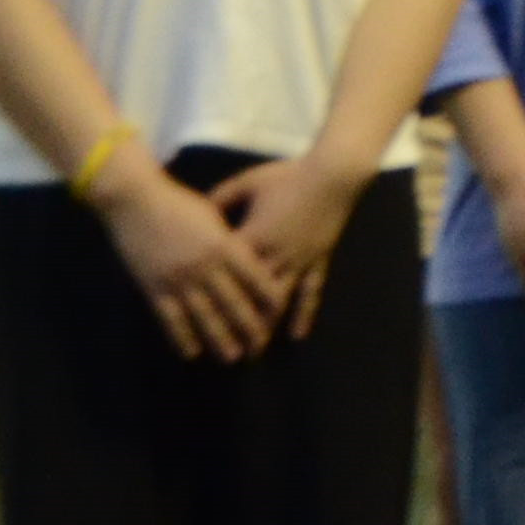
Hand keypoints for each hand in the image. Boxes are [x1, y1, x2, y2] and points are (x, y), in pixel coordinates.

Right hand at [92, 157, 290, 363]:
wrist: (135, 200)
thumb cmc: (178, 204)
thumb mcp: (214, 218)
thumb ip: (229, 241)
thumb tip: (250, 258)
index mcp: (224, 245)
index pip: (254, 278)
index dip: (268, 299)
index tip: (279, 316)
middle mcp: (205, 266)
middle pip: (233, 302)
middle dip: (249, 327)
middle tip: (260, 347)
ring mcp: (178, 279)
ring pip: (204, 316)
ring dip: (219, 338)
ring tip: (232, 357)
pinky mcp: (154, 286)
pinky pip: (170, 318)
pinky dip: (182, 337)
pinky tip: (191, 352)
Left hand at [211, 153, 371, 337]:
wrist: (332, 174)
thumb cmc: (288, 176)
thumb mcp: (248, 183)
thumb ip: (222, 198)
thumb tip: (198, 210)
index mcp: (253, 236)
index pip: (225, 272)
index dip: (209, 293)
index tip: (191, 315)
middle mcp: (275, 256)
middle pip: (249, 297)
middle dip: (235, 324)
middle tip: (220, 348)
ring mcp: (298, 261)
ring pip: (277, 301)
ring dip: (265, 327)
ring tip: (253, 351)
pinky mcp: (317, 260)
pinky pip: (310, 292)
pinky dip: (303, 315)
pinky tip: (297, 336)